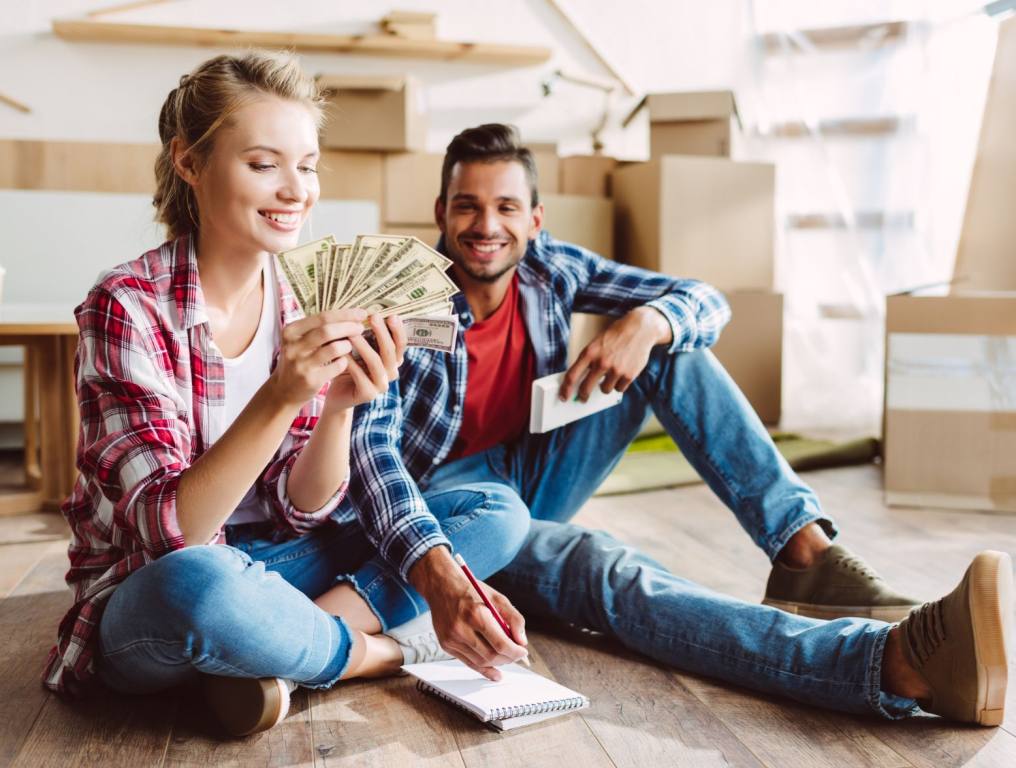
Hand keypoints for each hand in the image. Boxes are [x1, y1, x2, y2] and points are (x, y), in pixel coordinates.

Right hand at [269, 309, 366, 409]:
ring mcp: (301, 364)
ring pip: (334, 348)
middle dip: (349, 327)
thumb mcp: (299, 341)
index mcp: (291, 331)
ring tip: (348, 346)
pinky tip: (343, 361)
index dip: (345, 314)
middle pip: (328, 330)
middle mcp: (293, 346)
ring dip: (347, 345)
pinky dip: (344, 362)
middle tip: (360, 328)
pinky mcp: (311, 379)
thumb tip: (349, 315)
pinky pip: (337, 366)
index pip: (322, 317)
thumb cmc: (298, 360)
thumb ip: (318, 328)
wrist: (284, 391)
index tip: (361, 312)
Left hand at [324, 314, 406, 411]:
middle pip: (390, 351)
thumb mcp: (359, 349)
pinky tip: (342, 353)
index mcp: (392, 360)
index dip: (398, 330)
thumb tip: (367, 310)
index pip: (401, 344)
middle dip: (382, 333)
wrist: (337, 394)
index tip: (391, 315)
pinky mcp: (368, 395)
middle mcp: (391, 373)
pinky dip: (351, 363)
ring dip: (364, 346)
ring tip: (352, 333)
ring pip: (376, 363)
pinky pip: (360, 376)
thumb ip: (366, 335)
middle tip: (374, 317)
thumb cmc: (348, 366)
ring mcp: (381, 385)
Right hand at [409, 548, 527, 680]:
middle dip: (508, 659)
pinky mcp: (446, 645)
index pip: (500, 644)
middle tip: (517, 655)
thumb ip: (514, 618)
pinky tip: (494, 672)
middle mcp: (461, 629)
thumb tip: (522, 641)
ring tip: (506, 658)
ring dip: (497, 664)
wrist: (441, 586)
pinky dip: (483, 668)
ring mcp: (451, 639)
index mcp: (476, 614)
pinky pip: (468, 662)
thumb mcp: (497, 597)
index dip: (515, 652)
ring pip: (480, 662)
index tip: (523, 652)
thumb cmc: (469, 590)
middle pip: (491, 656)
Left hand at [559, 307, 672, 401]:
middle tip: (583, 398)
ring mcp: (616, 370)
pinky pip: (619, 389)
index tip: (563, 396)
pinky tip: (621, 374)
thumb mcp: (596, 343)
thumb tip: (580, 380)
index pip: (572, 376)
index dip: (566, 389)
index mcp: (589, 353)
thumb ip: (588, 360)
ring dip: (605, 386)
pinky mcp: (629, 375)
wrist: (639, 329)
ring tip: (610, 375)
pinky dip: (619, 384)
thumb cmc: (615, 336)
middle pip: (586, 388)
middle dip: (583, 395)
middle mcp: (601, 362)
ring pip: (604, 390)